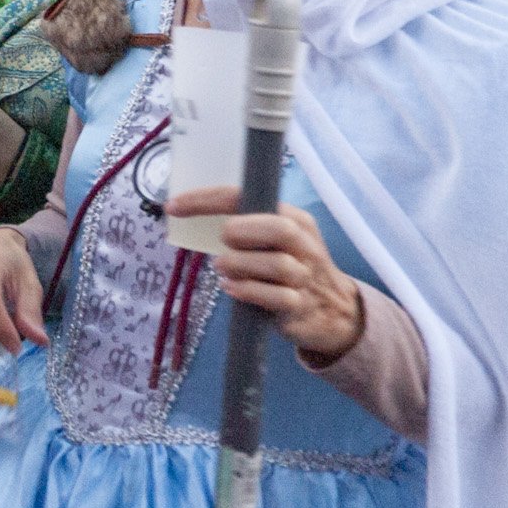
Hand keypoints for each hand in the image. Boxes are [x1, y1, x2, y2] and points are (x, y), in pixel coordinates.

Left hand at [165, 188, 367, 360]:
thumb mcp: (275, 240)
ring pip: (277, 265)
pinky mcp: (300, 305)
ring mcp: (305, 276)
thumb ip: (244, 226)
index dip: (208, 201)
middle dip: (241, 231)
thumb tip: (189, 214)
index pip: (248, 198)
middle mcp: (304, 244)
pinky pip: (277, 297)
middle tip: (222, 241)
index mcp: (294, 219)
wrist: (333, 309)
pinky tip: (233, 288)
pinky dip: (248, 291)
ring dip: (239, 265)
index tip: (174, 206)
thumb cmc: (290, 266)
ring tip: (224, 268)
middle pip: (279, 229)